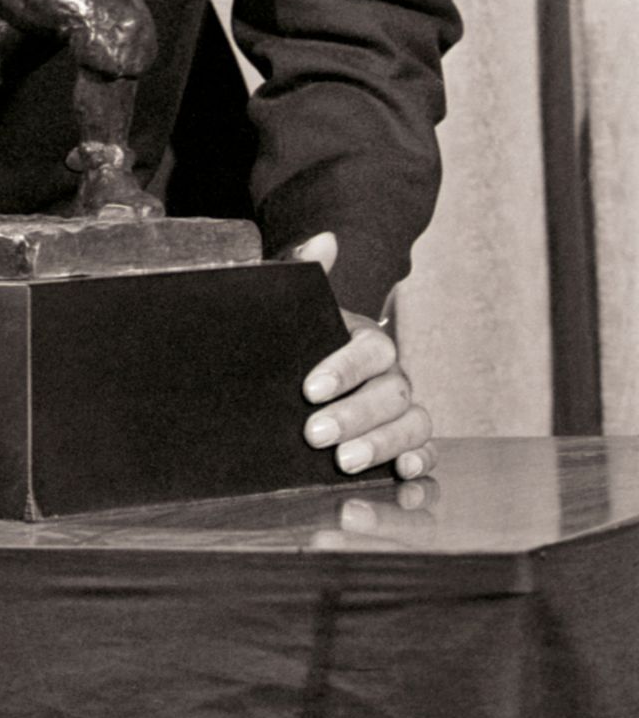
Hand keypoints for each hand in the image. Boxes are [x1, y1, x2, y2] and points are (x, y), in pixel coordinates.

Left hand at [283, 232, 435, 481]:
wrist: (297, 383)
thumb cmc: (299, 344)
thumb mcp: (293, 311)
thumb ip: (303, 271)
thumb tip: (325, 240)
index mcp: (368, 342)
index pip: (371, 350)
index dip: (344, 369)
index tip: (309, 388)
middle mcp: (393, 376)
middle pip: (392, 393)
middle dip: (355, 415)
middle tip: (314, 433)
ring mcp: (403, 412)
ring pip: (413, 425)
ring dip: (383, 444)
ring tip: (344, 462)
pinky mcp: (405, 446)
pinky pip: (425, 454)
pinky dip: (420, 466)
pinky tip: (402, 477)